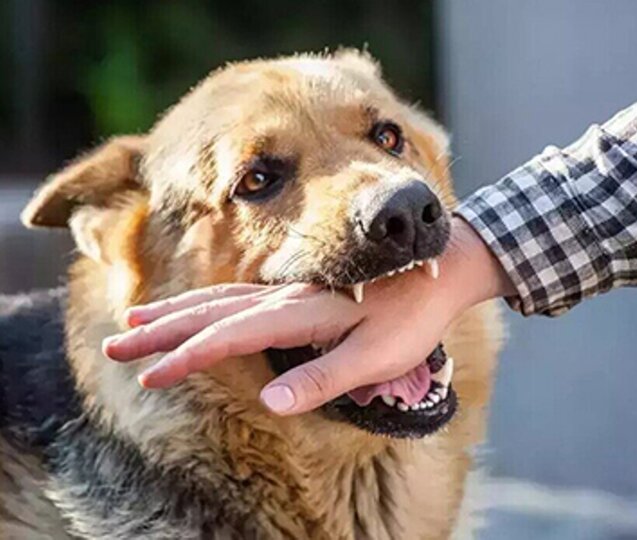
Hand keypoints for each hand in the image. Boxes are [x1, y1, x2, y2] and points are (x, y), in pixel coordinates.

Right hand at [103, 218, 513, 414]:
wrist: (440, 268)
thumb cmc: (412, 318)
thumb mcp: (377, 356)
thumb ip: (325, 378)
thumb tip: (272, 403)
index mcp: (301, 314)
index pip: (231, 337)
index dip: (188, 357)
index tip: (151, 375)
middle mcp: (286, 297)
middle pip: (210, 312)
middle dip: (162, 330)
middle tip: (117, 343)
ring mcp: (289, 291)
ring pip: (218, 298)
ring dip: (175, 311)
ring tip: (136, 319)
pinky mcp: (296, 293)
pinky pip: (238, 295)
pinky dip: (205, 302)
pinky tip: (195, 309)